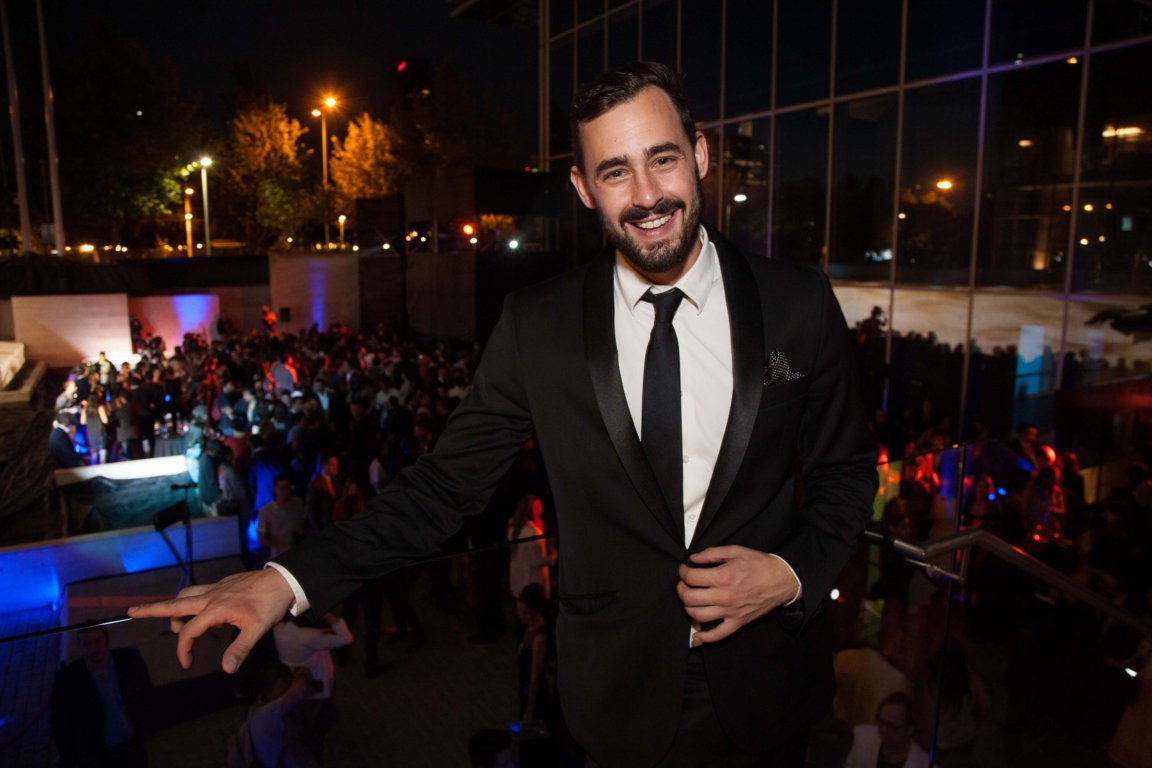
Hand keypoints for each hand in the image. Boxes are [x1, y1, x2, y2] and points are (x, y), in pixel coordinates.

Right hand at [128, 568, 294, 673]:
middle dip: (152, 609)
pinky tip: (201, 610)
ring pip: (187, 594)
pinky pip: (201, 591)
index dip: (183, 649)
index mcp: (216, 608)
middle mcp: (211, 596)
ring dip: (175, 606)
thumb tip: (226, 668)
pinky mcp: (224, 584)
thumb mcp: (258, 629)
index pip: (189, 631)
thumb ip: (240, 649)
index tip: (186, 664)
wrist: (283, 580)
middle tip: (131, 612)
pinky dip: (192, 601)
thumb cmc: (270, 605)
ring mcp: (217, 587)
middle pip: (175, 603)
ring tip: (175, 622)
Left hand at [677, 546, 799, 645]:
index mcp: (723, 577)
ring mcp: (730, 612)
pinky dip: (705, 638)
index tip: (684, 569)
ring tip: (690, 600)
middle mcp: (724, 596)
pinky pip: (718, 635)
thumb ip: (712, 553)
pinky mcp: (738, 622)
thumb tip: (694, 559)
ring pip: (698, 616)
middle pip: (689, 598)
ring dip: (688, 608)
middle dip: (681, 590)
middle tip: (684, 584)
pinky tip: (697, 635)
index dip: (683, 572)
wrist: (781, 580)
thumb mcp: (735, 551)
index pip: (691, 578)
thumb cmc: (759, 564)